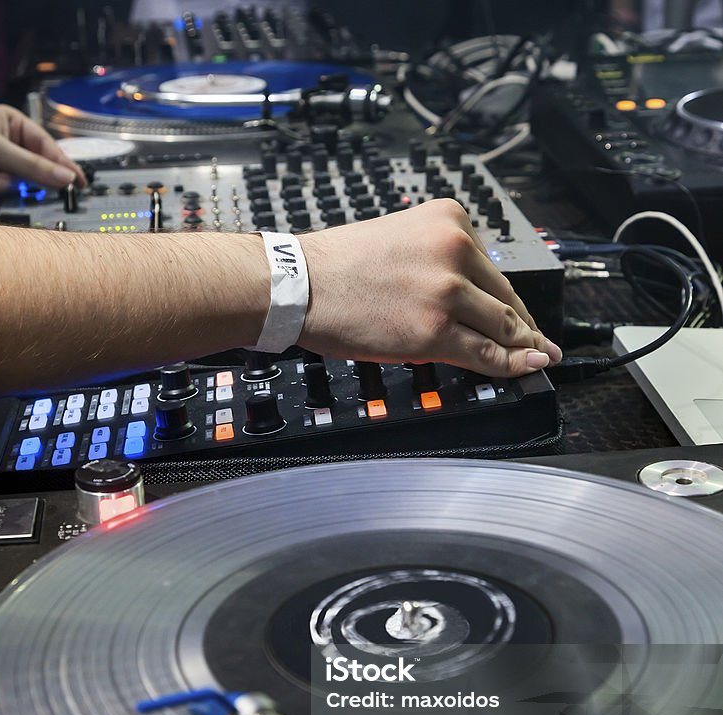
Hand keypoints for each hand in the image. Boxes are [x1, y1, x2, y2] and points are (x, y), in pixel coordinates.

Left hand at [0, 104, 85, 200]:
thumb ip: (33, 165)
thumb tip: (67, 178)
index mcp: (12, 125)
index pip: (47, 147)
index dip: (63, 166)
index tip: (79, 184)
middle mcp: (8, 146)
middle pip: (34, 172)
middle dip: (16, 180)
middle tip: (11, 184)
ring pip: (16, 190)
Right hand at [299, 198, 562, 376]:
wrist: (298, 285)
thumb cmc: (335, 267)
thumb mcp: (400, 241)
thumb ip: (439, 263)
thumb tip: (471, 302)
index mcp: (449, 220)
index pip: (492, 269)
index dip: (512, 300)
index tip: (524, 315)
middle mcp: (455, 250)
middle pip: (504, 296)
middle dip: (525, 326)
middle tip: (542, 343)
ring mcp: (447, 291)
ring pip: (502, 326)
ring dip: (524, 347)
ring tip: (538, 359)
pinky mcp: (436, 330)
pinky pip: (486, 353)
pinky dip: (511, 364)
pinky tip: (527, 367)